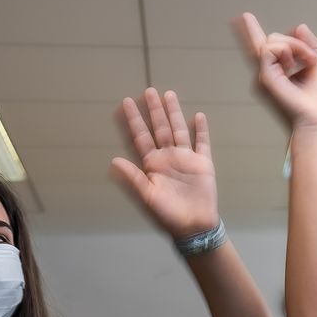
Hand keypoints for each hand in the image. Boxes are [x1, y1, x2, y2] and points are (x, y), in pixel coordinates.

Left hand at [111, 88, 217, 239]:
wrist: (194, 226)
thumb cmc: (168, 215)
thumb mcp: (147, 197)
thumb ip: (133, 178)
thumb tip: (114, 161)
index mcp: (152, 164)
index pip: (141, 137)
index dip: (133, 120)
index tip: (126, 102)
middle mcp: (167, 157)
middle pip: (159, 128)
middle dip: (154, 110)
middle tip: (149, 91)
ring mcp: (185, 159)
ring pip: (178, 130)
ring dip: (174, 113)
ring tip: (169, 95)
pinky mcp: (202, 164)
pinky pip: (202, 143)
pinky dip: (201, 130)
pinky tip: (198, 116)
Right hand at [235, 14, 316, 132]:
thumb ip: (310, 45)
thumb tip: (299, 26)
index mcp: (280, 69)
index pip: (264, 46)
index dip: (252, 31)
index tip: (244, 17)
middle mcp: (269, 71)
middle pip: (274, 38)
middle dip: (297, 42)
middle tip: (312, 59)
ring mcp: (265, 73)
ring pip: (272, 40)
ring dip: (295, 46)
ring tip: (307, 62)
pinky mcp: (265, 77)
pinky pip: (269, 49)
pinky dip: (287, 50)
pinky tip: (294, 64)